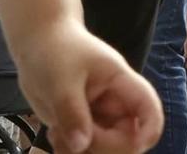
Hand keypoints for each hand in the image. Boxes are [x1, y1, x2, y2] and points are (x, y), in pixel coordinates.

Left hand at [12, 20, 161, 152]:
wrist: (38, 43)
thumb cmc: (55, 50)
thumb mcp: (61, 79)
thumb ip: (72, 111)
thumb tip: (80, 146)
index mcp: (121, 84)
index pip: (149, 109)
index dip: (148, 132)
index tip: (131, 146)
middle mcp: (115, 105)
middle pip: (128, 139)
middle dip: (102, 146)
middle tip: (71, 136)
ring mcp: (99, 118)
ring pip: (105, 150)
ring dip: (82, 151)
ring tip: (57, 134)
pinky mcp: (82, 127)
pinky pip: (85, 150)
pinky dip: (70, 151)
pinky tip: (54, 135)